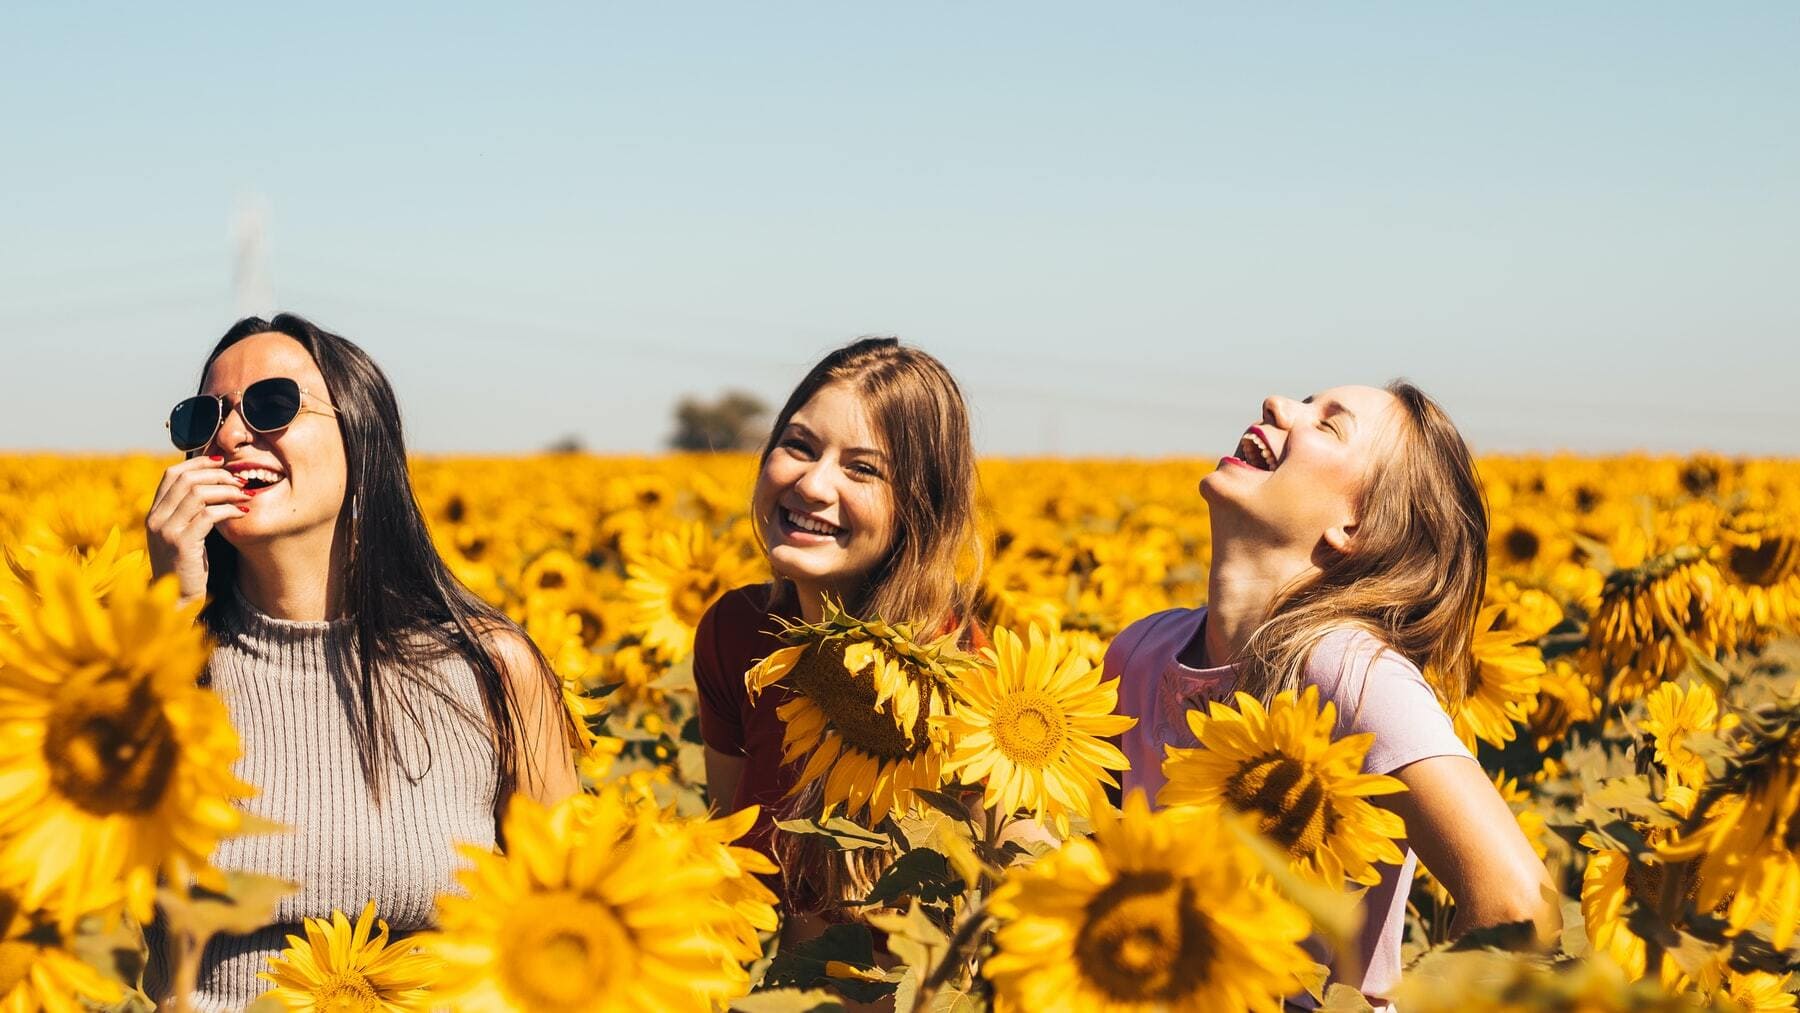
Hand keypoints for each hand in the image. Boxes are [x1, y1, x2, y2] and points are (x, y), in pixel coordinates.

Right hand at [146, 455, 250, 606]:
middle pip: (187, 479)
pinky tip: (242, 512)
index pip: (172, 474)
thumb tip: (214, 484)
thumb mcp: (184, 534)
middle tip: (241, 480)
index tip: (223, 462)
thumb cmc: (187, 566)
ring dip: (227, 490)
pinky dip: (229, 509)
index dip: (199, 462)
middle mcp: (155, 518)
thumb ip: (190, 511)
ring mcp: (166, 531)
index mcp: (154, 513)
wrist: (176, 600)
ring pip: (198, 493)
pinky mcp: (181, 544)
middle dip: (218, 475)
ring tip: (245, 494)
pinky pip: (208, 515)